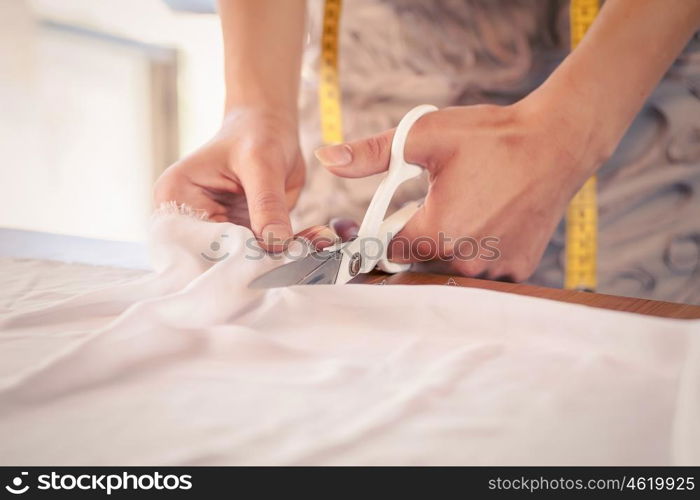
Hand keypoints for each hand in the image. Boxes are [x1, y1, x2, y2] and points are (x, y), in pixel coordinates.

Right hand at [154, 108, 304, 250]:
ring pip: (240, 261)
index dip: (229, 257)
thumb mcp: (262, 164)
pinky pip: (259, 254)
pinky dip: (283, 253)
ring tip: (305, 249)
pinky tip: (308, 243)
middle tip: (293, 258)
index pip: (195, 243)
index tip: (268, 259)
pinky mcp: (237, 236)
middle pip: (215, 258)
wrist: (270, 128)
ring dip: (274, 260)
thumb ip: (267, 205)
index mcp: (175, 197)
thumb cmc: (257, 134)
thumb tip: (276, 245)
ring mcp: (213, 230)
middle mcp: (187, 218)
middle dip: (254, 261)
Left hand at [315, 100, 608, 280]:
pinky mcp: (518, 269)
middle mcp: (464, 259)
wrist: (557, 142)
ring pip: (448, 269)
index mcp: (435, 232)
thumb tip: (325, 159)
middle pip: (416, 263)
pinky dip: (476, 253)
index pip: (386, 250)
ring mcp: (494, 269)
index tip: (384, 219)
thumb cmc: (493, 138)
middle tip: (431, 207)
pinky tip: (485, 223)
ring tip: (462, 211)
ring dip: (444, 249)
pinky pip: (482, 271)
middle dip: (413, 240)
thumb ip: (371, 153)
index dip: (378, 234)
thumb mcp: (425, 136)